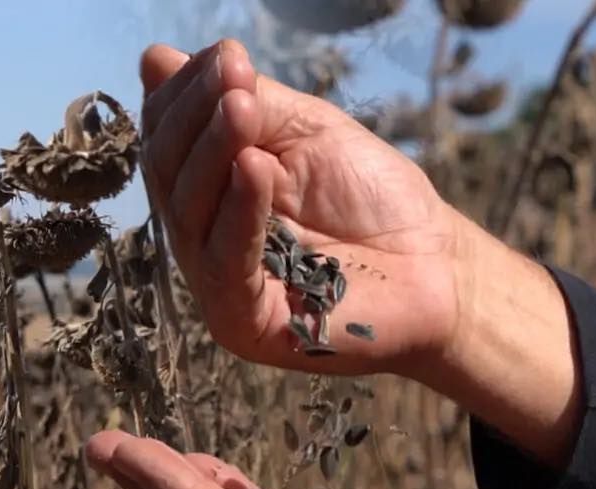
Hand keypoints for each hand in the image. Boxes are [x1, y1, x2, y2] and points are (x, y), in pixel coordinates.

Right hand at [140, 40, 464, 375]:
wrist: (438, 265)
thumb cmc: (373, 199)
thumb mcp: (306, 132)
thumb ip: (244, 100)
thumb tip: (157, 58)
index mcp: (207, 195)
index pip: (167, 142)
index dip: (184, 97)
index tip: (226, 57)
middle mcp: (202, 240)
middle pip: (169, 176)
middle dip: (196, 120)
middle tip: (233, 79)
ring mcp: (218, 286)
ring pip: (190, 215)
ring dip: (213, 153)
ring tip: (241, 108)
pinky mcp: (243, 323)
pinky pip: (227, 265)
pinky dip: (238, 212)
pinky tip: (255, 167)